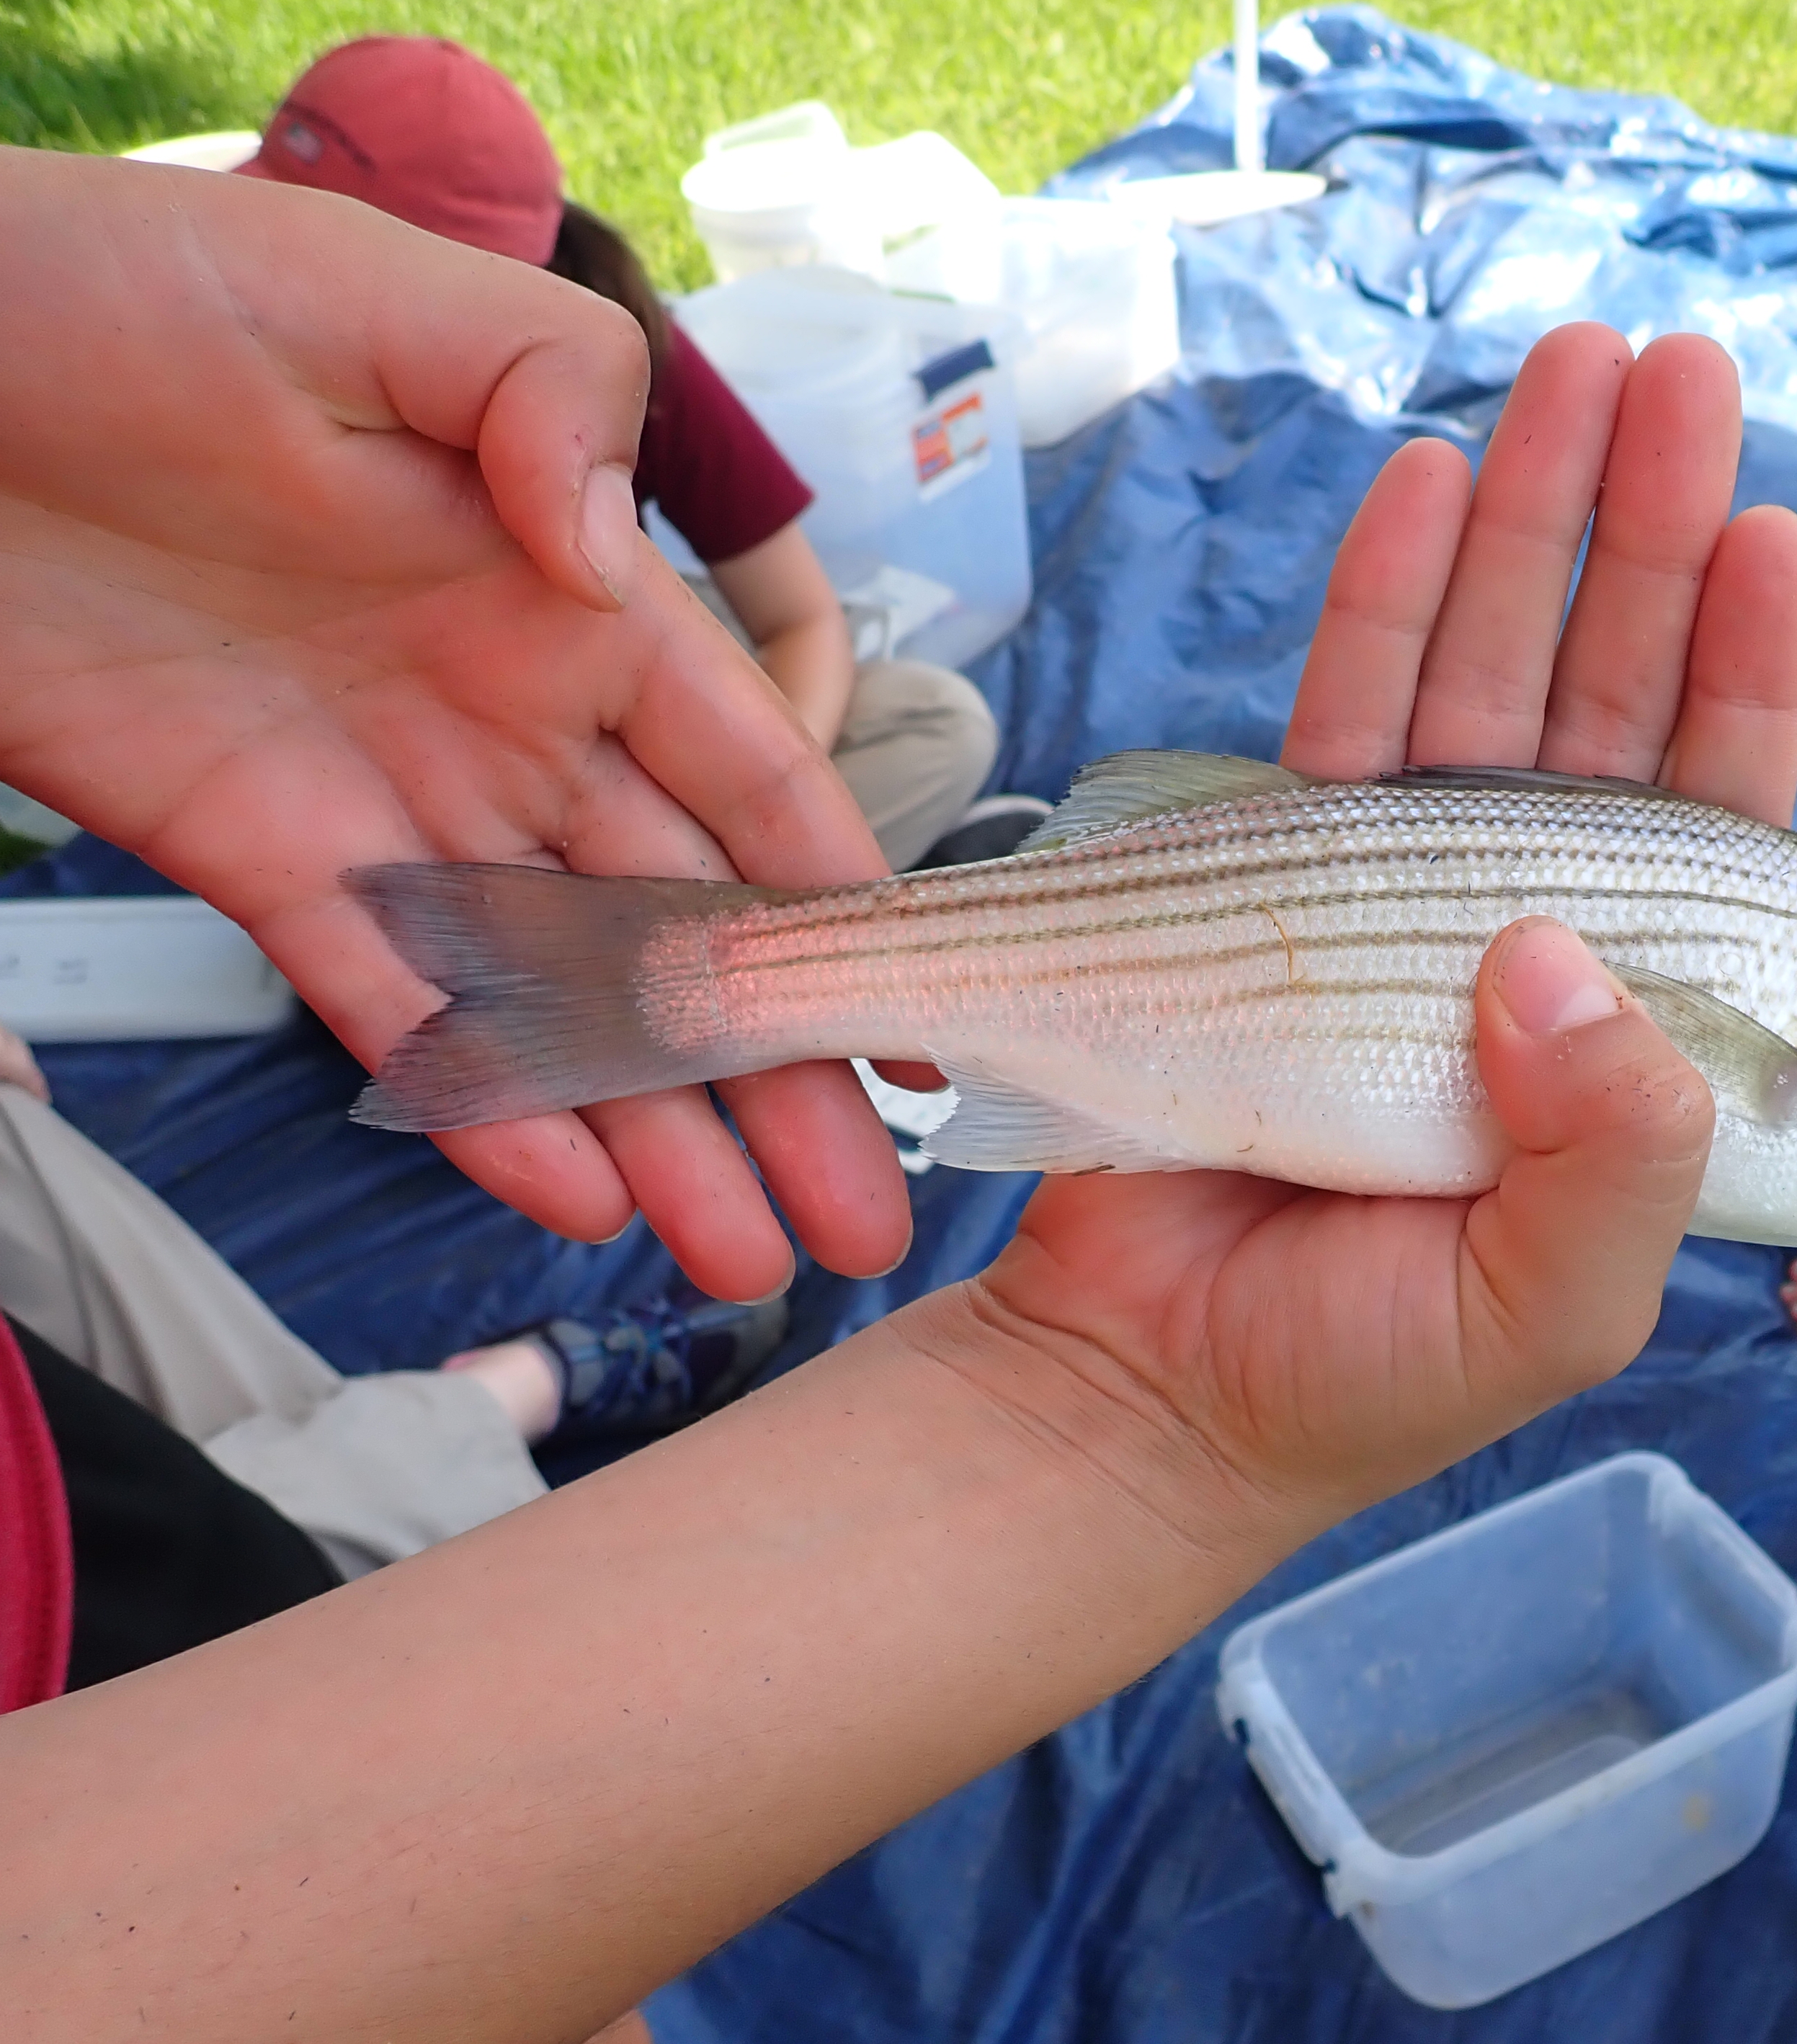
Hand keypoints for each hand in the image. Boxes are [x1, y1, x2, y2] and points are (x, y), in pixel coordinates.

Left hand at [0, 150, 907, 1299]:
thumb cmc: (129, 289)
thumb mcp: (379, 291)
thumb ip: (549, 395)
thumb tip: (612, 569)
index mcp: (575, 594)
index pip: (751, 777)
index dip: (841, 906)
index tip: (926, 1028)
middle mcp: (511, 716)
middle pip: (680, 927)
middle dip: (782, 1074)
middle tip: (863, 1217)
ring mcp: (388, 797)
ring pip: (556, 999)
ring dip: (656, 1130)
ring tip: (745, 1261)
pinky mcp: (254, 856)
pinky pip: (387, 1003)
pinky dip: (480, 1106)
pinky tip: (576, 1202)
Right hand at [935, 327, 1796, 1527]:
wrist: (1159, 1389)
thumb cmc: (1375, 1370)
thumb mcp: (1555, 1298)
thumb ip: (1617, 1154)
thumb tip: (1558, 965)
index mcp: (1644, 1027)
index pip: (1718, 817)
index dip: (1745, 669)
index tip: (1773, 529)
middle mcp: (1541, 934)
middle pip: (1614, 697)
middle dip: (1647, 530)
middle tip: (1678, 366)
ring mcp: (1412, 892)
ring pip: (1490, 671)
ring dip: (1533, 517)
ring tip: (1576, 368)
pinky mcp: (1280, 877)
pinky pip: (1347, 712)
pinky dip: (1386, 596)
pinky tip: (1433, 481)